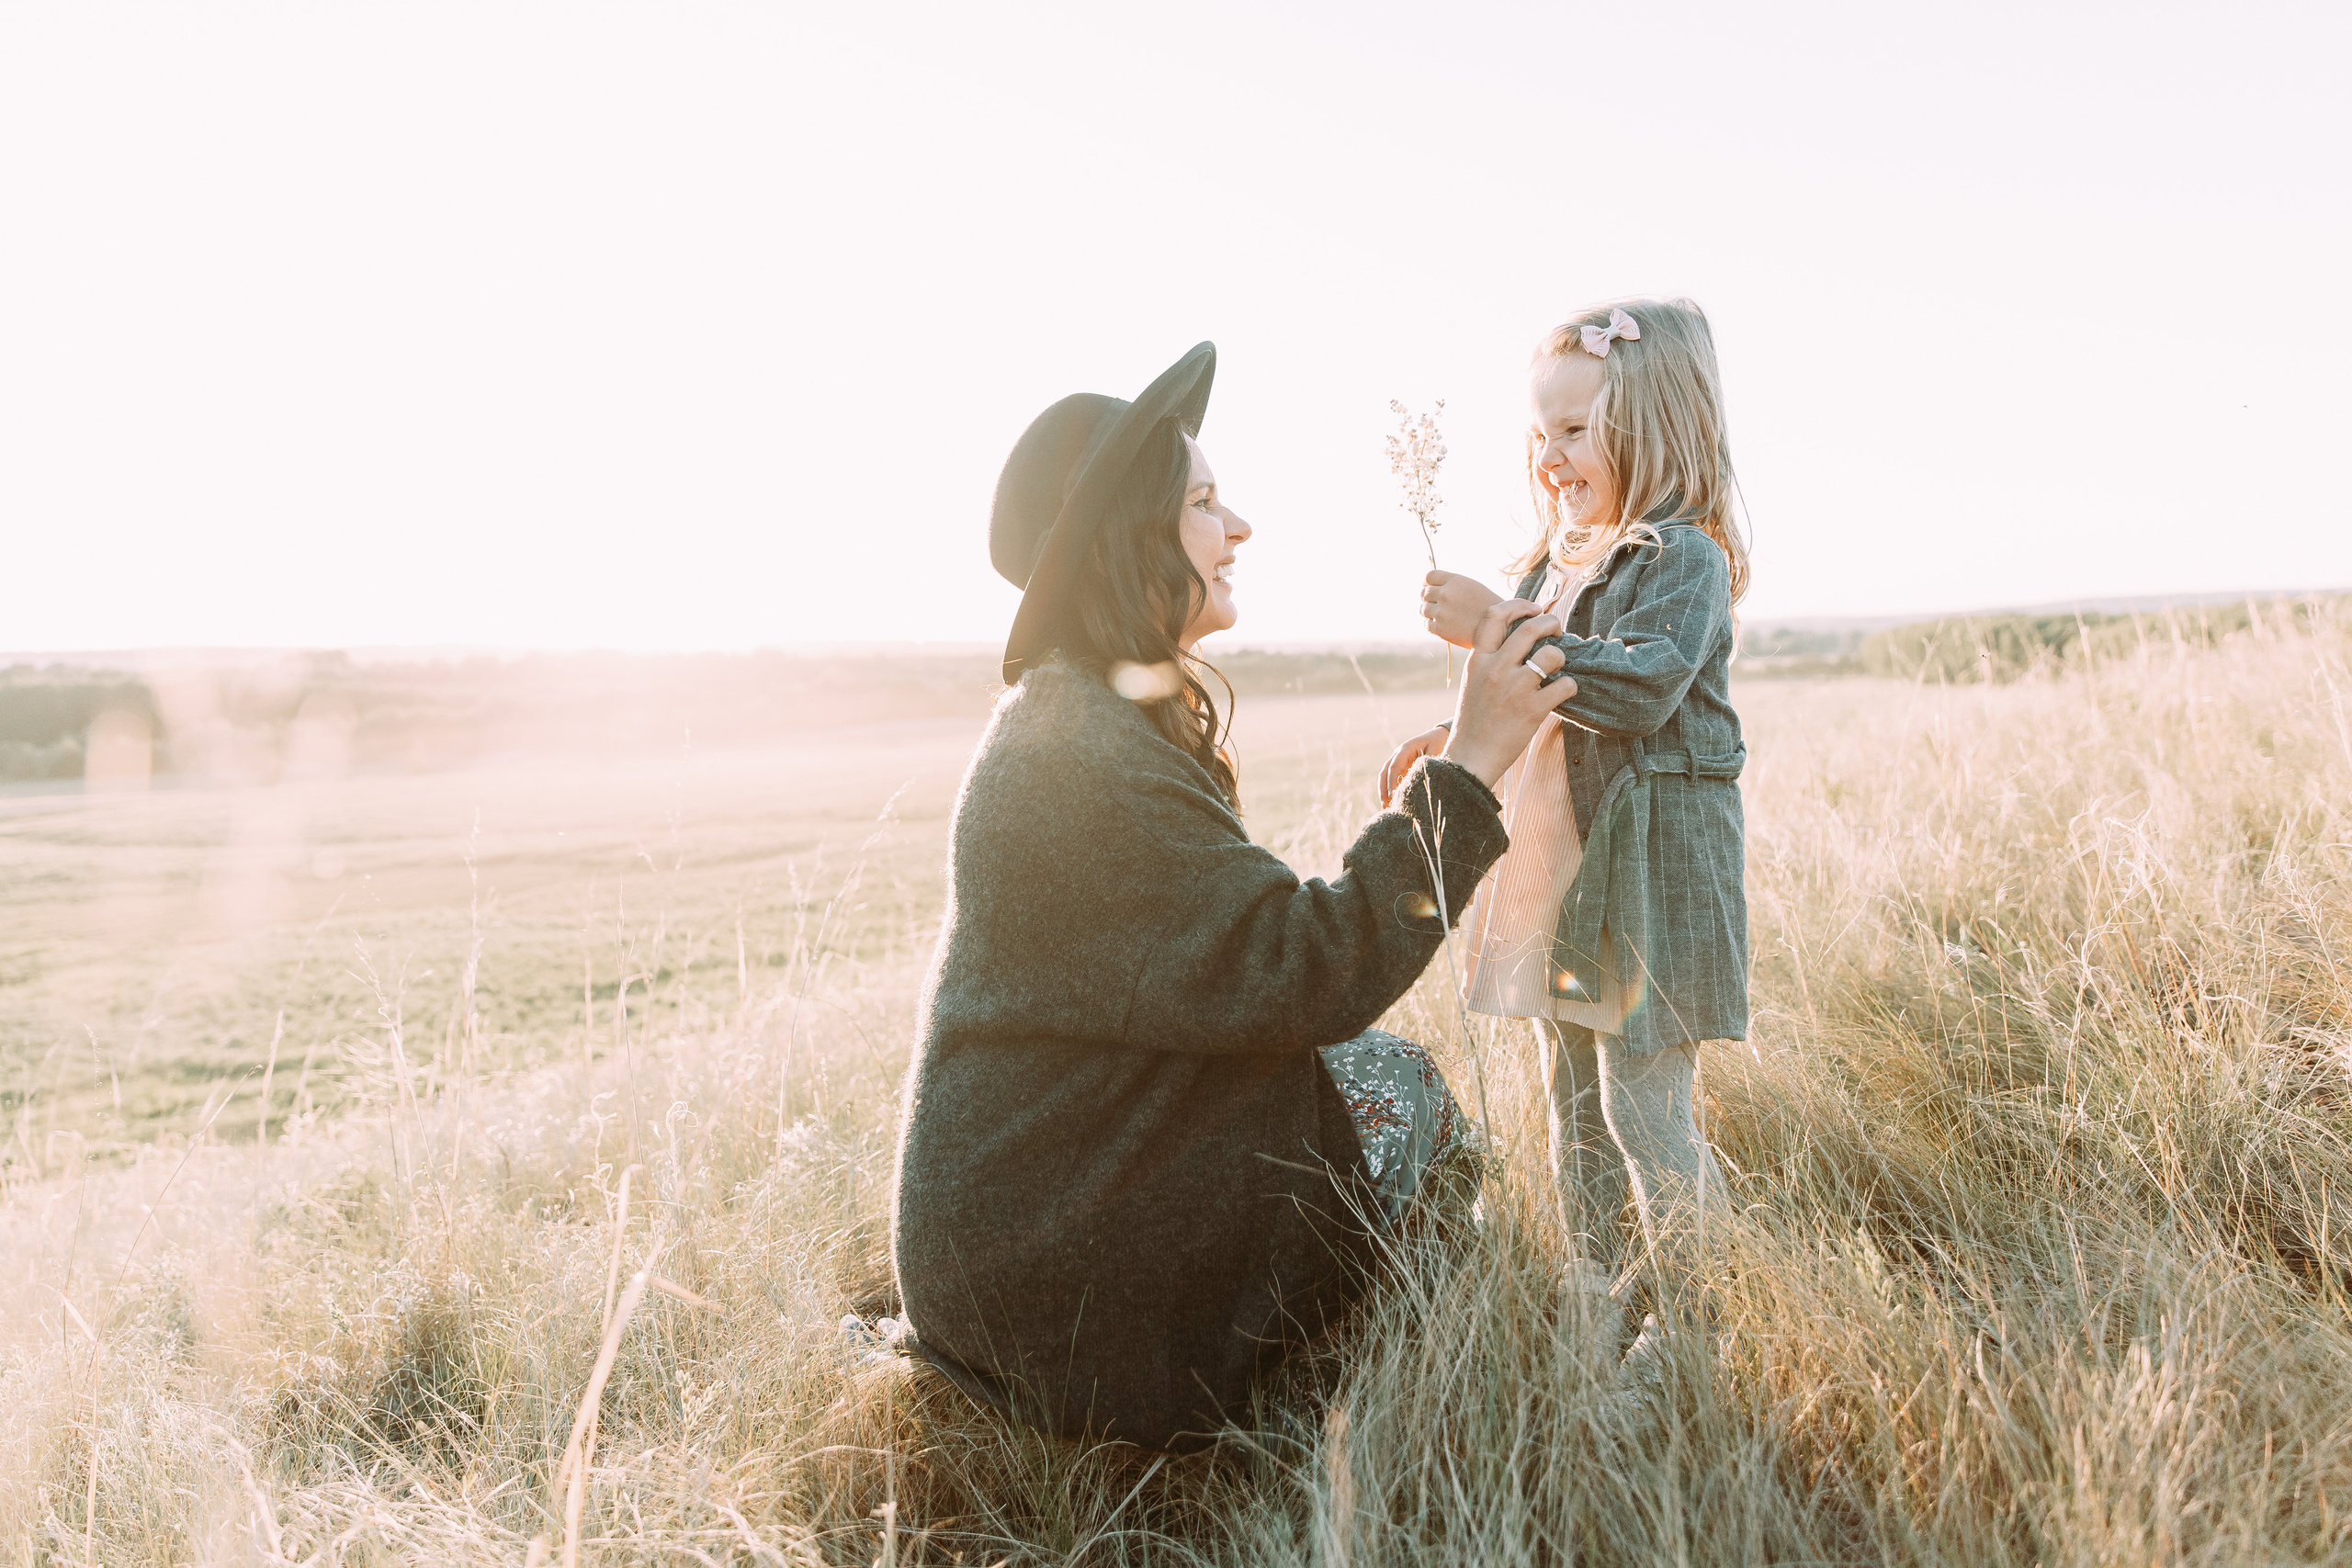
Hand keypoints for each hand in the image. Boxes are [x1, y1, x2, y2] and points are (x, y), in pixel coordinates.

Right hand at [1378, 724, 1450, 806]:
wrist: (1439, 735)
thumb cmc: (1438, 742)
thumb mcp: (1436, 751)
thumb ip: (1429, 764)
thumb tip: (1424, 782)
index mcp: (1405, 749)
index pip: (1394, 767)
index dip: (1392, 782)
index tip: (1394, 795)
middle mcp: (1397, 754)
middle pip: (1384, 772)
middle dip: (1384, 789)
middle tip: (1385, 805)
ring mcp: (1397, 760)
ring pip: (1384, 776)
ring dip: (1384, 791)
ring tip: (1386, 807)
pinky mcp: (1401, 767)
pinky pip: (1392, 779)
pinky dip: (1390, 790)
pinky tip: (1393, 802)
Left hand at [1421, 570, 1502, 648]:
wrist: (1502, 628)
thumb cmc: (1488, 607)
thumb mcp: (1472, 587)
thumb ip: (1453, 585)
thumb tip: (1431, 587)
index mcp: (1455, 581)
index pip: (1429, 577)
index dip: (1428, 584)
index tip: (1431, 589)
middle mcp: (1446, 594)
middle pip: (1424, 594)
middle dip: (1429, 599)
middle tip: (1438, 605)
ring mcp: (1442, 612)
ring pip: (1423, 609)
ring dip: (1430, 612)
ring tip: (1442, 616)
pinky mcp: (1441, 628)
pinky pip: (1427, 624)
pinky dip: (1433, 625)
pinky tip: (1443, 625)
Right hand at [1441, 602, 1578, 788]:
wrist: (1470, 758)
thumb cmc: (1474, 721)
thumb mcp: (1473, 682)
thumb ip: (1490, 660)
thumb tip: (1518, 640)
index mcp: (1478, 660)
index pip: (1495, 615)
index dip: (1518, 605)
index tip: (1534, 609)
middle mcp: (1495, 669)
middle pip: (1530, 628)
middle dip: (1551, 623)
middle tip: (1557, 630)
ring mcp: (1514, 688)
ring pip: (1552, 655)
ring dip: (1561, 657)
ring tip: (1557, 667)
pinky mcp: (1532, 709)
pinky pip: (1565, 685)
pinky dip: (1569, 686)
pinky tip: (1563, 692)